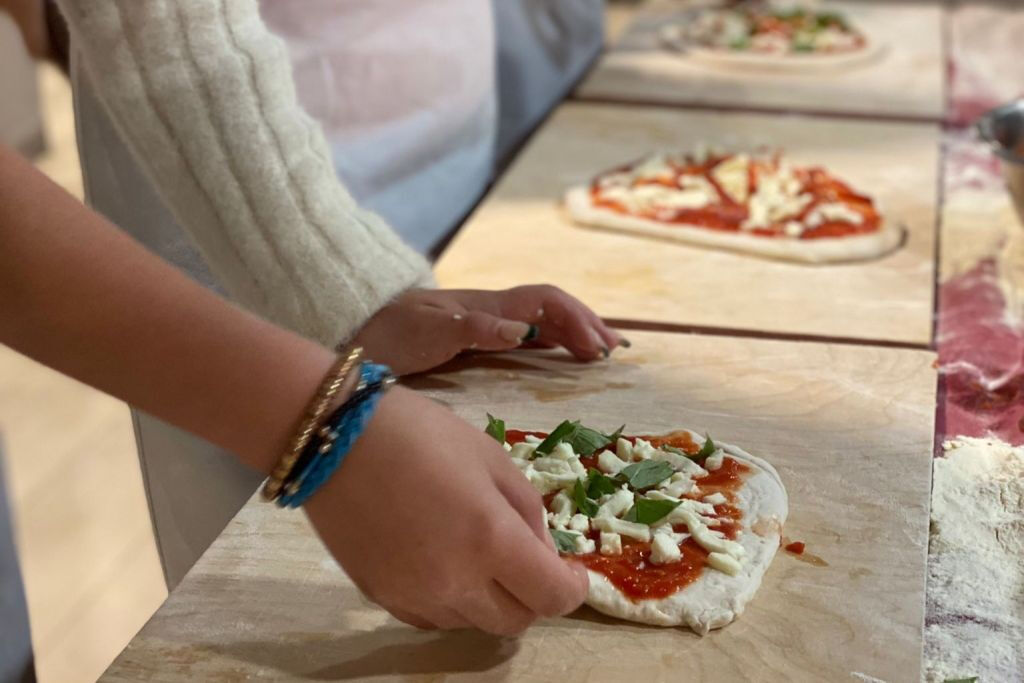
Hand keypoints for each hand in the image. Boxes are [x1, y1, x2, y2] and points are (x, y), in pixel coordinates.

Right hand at [304, 387, 588, 635]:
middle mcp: (455, 582)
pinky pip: (433, 618)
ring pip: (473, 622)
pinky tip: (442, 562)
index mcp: (490, 540)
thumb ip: (526, 509)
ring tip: (478, 554)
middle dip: (533, 596)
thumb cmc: (419, 433)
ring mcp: (414, 596)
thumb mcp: (490, 456)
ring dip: (490, 598)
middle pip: (515, 622)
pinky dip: (451, 600)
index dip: (571, 589)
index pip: (551, 597)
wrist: (332, 438)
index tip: (573, 572)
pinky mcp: (381, 598)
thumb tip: (541, 549)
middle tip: (527, 561)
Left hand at [351, 286, 627, 374]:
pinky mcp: (472, 336)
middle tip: (615, 351)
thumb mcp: (427, 335)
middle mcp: (489, 309)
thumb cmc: (385, 336)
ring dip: (573, 331)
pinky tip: (559, 355)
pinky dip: (552, 342)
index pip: (544, 302)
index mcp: (484, 305)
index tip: (598, 350)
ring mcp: (482, 321)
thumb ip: (474, 330)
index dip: (576, 320)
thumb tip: (524, 332)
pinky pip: (525, 333)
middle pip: (550, 308)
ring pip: (540, 319)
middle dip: (585, 323)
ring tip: (600, 351)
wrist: (349, 333)